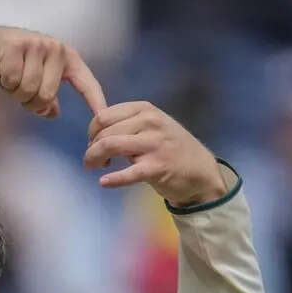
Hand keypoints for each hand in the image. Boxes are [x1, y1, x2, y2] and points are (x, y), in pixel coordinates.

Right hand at [0, 26, 107, 120]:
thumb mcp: (37, 79)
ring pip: (28, 88)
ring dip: (15, 93)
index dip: (95, 101)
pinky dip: (5, 83)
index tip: (103, 119)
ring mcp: (36, 45)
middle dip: (30, 102)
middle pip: (47, 94)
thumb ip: (47, 96)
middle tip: (21, 94)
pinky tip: (2, 73)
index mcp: (67, 58)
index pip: (86, 83)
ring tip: (12, 82)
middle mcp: (56, 48)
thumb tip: (52, 114)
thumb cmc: (16, 63)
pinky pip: (12, 80)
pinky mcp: (15, 46)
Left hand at [82, 101, 226, 206]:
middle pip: (104, 132)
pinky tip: (104, 182)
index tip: (93, 144)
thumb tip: (95, 133)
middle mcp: (151, 122)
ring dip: (94, 160)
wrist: (199, 170)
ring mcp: (155, 144)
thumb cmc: (169, 148)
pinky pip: (126, 173)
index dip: (92, 132)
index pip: (104, 116)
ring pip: (110, 146)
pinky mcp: (157, 167)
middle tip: (92, 161)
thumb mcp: (151, 126)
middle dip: (91, 149)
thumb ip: (126, 124)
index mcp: (145, 110)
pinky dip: (112, 180)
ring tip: (94, 168)